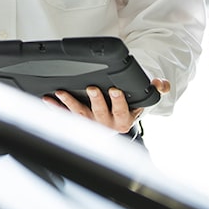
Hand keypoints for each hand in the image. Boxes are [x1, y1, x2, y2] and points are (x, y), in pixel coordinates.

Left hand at [43, 78, 170, 132]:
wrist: (118, 121)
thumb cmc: (130, 107)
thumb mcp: (145, 100)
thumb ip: (155, 90)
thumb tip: (161, 84)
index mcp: (124, 119)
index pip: (122, 110)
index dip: (118, 101)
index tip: (115, 90)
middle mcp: (106, 124)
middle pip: (100, 113)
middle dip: (96, 100)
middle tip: (91, 89)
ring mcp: (91, 123)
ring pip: (80, 114)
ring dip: (70, 103)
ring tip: (62, 92)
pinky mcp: (78, 120)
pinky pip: (65, 114)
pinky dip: (55, 107)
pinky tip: (48, 99)